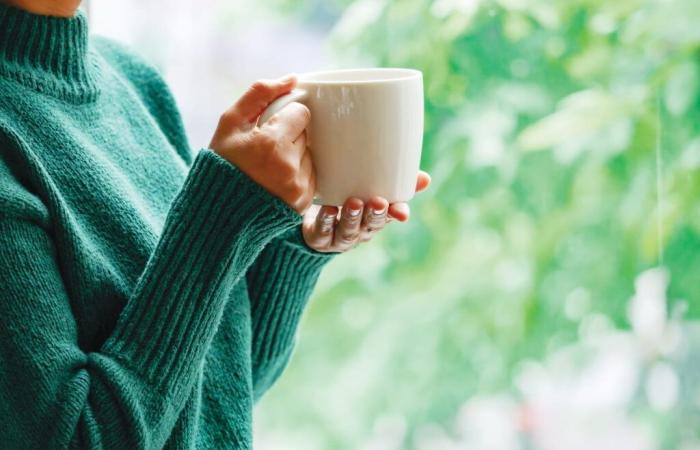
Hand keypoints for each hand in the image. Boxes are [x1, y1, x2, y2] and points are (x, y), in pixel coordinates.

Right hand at [209, 75, 314, 213]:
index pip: (301, 113)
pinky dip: (297, 175)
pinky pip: (311, 176)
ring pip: (310, 155)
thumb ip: (260, 94)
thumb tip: (293, 79)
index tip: (269, 128)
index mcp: (271, 143)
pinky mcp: (304, 202)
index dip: (284, 118)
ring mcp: (298, 187)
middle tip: (265, 151)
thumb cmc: (222, 162)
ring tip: (269, 168)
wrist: (220, 210)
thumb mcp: (230, 123)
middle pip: (306, 134)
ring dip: (295, 156)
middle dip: (288, 137)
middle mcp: (289, 166)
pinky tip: (276, 180)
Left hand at [301, 172, 431, 252]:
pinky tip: (327, 209)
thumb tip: (426, 179)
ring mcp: (340, 237)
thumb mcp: (369, 189)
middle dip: (375, 215)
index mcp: (375, 218)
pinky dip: (325, 221)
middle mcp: (360, 230)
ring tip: (353, 203)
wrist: (311, 219)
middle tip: (378, 202)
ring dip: (352, 217)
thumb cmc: (345, 199)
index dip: (397, 214)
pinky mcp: (319, 238)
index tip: (401, 211)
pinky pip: (323, 231)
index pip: (390, 217)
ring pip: (348, 230)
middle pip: (370, 225)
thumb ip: (394, 181)